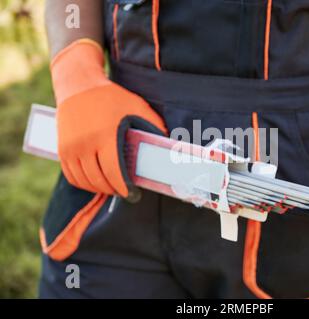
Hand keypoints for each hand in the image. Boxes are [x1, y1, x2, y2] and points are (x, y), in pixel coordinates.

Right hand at [52, 39, 166, 197]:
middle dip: (114, 190)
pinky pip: (72, 176)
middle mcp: (84, 144)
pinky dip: (84, 184)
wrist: (78, 85)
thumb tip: (170, 143)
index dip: (124, 188)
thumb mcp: (137, 107)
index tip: (133, 194)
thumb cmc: (112, 97)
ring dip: (100, 189)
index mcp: (104, 136)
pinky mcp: (61, 149)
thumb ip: (154, 126)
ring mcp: (70, 148)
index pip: (114, 173)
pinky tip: (96, 182)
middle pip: (99, 180)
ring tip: (112, 187)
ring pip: (85, 181)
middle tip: (125, 191)